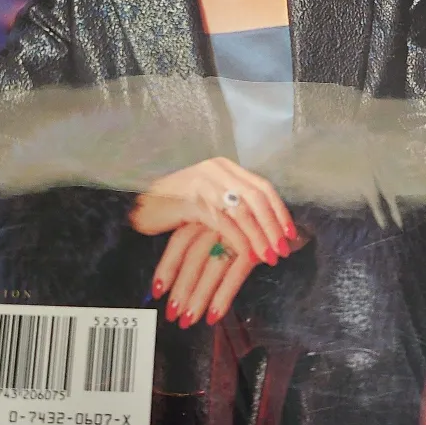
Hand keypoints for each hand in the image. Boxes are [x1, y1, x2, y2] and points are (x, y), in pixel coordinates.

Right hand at [129, 157, 295, 265]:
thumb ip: (231, 203)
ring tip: (270, 257)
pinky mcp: (192, 201)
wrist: (135, 204)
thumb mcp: (206, 197)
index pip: (262, 186)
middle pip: (257, 198)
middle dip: (273, 226)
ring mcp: (204, 184)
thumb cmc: (172, 206)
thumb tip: (262, 225)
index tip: (290, 233)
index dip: (279, 211)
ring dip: (260, 237)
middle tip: (284, 249)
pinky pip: (224, 223)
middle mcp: (217, 171)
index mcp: (224, 167)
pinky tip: (248, 256)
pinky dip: (239, 241)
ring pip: (244, 212)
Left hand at [151, 221, 309, 327]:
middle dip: (181, 288)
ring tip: (188, 320)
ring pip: (212, 266)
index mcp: (209, 212)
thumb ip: (204, 240)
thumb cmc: (256, 228)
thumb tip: (180, 273)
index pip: (180, 240)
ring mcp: (239, 230)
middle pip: (193, 256)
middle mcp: (221, 219)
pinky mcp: (257, 245)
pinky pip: (235, 273)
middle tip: (172, 315)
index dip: (167, 267)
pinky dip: (223, 296)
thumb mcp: (225, 228)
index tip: (156, 292)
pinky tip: (214, 316)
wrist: (297, 220)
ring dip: (198, 296)